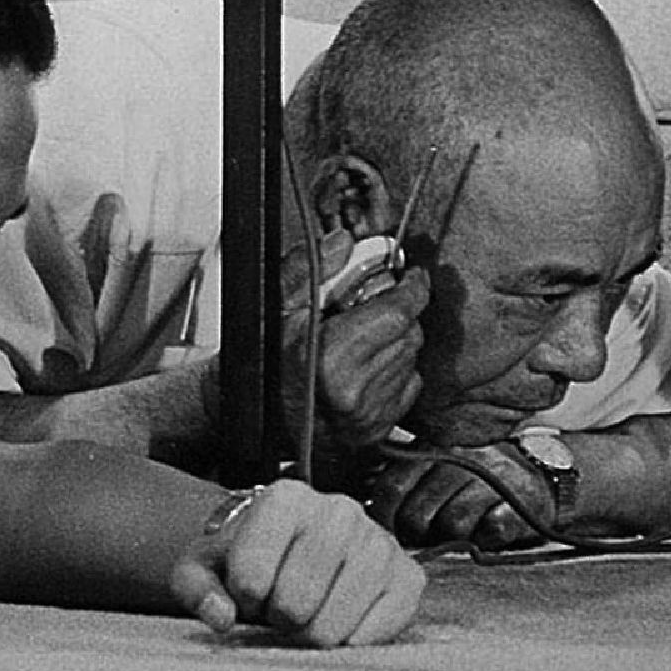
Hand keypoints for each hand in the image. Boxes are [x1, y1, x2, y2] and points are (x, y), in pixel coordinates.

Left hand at [169, 480, 424, 646]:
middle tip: (281, 606)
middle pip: (295, 604)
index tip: (249, 590)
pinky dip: (351, 641)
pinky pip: (377, 631)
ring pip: (334, 625)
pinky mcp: (409, 575)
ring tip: (309, 612)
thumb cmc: (250, 560)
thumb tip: (221, 616)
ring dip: (312, 635)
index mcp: (287, 497)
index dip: (242, 600)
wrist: (299, 549)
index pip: (251, 577)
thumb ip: (196, 587)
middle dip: (279, 620)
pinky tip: (341, 622)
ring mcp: (380, 540)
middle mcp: (340, 509)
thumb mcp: (206, 566)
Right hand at [280, 229, 430, 449]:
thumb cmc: (265, 362)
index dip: (412, 288)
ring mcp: (369, 413)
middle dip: (400, 312)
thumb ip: (310, 270)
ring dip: (398, 340)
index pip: (397, 312)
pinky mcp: (379, 429)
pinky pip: (409, 384)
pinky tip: (369, 366)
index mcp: (330, 359)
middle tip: (375, 306)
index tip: (412, 276)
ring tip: (364, 338)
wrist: (257, 420)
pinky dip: (397, 369)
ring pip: (411, 358)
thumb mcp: (277, 307)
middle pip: (410, 332)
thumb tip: (344, 242)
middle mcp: (354, 390)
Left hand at [365, 444, 548, 548]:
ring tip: (465, 524)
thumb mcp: (438, 463)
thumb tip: (369, 516)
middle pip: (418, 514)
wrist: (540, 471)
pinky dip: (485, 537)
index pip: (392, 485)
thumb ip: (406, 479)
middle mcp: (461, 457)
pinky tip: (490, 524)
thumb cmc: (476, 474)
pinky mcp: (517, 503)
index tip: (385, 531)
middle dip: (417, 534)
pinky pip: (486, 533)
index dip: (382, 516)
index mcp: (434, 445)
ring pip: (452, 525)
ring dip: (454, 536)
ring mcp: (491, 479)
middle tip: (428, 533)